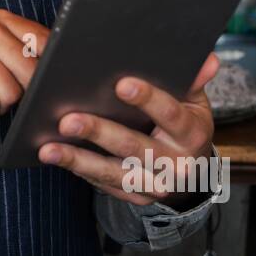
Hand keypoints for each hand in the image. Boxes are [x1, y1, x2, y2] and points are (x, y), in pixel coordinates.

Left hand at [37, 53, 219, 205]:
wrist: (191, 172)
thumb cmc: (185, 125)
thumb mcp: (194, 102)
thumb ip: (193, 80)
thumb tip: (208, 59)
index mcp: (192, 134)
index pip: (170, 115)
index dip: (148, 99)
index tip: (121, 84)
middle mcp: (176, 165)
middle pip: (134, 147)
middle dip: (99, 133)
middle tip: (68, 120)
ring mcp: (155, 185)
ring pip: (113, 172)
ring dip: (78, 160)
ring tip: (47, 149)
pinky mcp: (135, 197)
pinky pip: (104, 184)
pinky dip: (79, 171)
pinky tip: (56, 158)